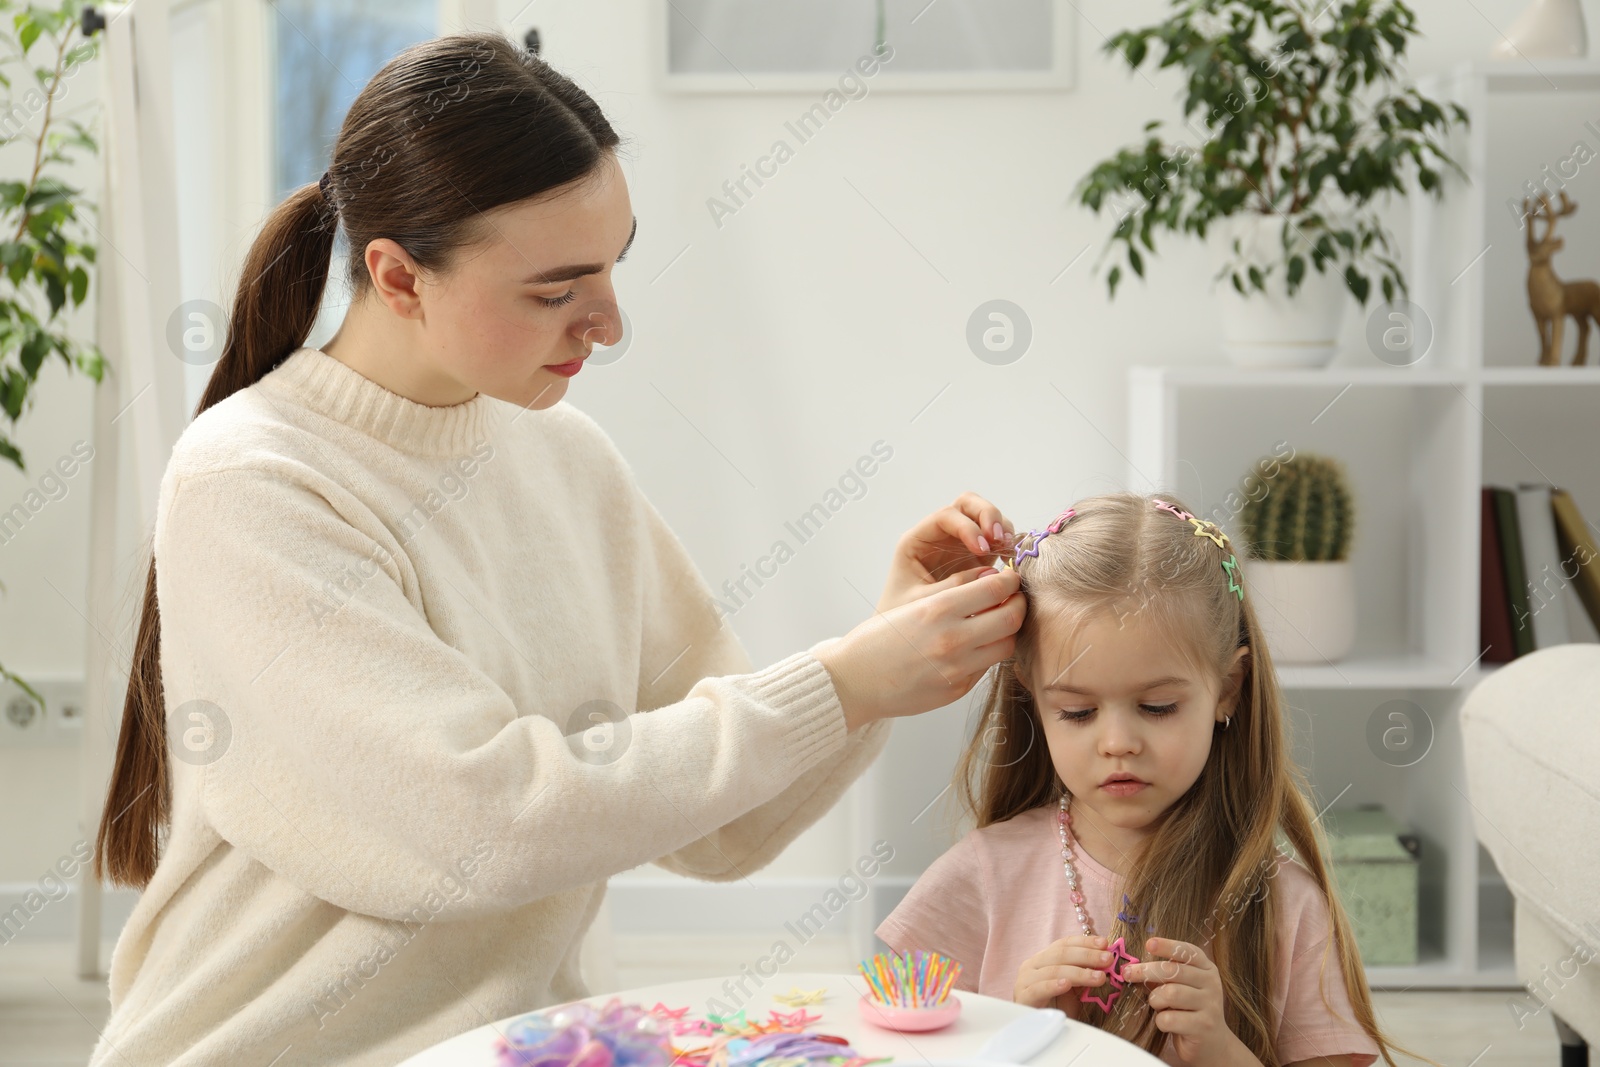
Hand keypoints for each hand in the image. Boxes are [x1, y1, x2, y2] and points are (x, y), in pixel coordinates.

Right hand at [816, 568, 1025, 730]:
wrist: (854, 681)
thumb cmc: (878, 639)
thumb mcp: (912, 604)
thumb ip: (954, 592)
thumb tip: (992, 578)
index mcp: (938, 609)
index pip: (997, 589)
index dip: (1010, 581)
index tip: (1010, 578)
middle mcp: (952, 639)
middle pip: (1011, 618)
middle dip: (1018, 605)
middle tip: (1013, 600)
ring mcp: (958, 669)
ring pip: (1006, 645)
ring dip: (1007, 632)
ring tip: (996, 623)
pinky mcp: (958, 689)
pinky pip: (987, 666)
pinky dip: (988, 653)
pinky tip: (975, 646)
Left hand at [876, 493, 1017, 613]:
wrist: (904, 636)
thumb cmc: (903, 617)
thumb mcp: (921, 603)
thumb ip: (953, 588)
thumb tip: (990, 577)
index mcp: (918, 540)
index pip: (946, 516)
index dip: (967, 527)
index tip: (981, 549)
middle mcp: (940, 536)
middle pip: (968, 505)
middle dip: (987, 515)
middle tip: (998, 539)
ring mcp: (959, 544)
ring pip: (986, 518)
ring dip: (1002, 529)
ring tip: (1009, 551)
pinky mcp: (976, 558)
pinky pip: (996, 540)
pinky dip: (1007, 545)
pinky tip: (1012, 561)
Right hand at [1012, 934, 1115, 1019]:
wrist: (1038, 1031)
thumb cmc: (1058, 1008)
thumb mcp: (1075, 988)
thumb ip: (1086, 973)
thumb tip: (1107, 960)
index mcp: (1045, 958)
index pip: (1065, 944)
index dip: (1085, 942)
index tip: (1105, 943)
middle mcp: (1033, 964)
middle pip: (1061, 954)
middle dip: (1087, 955)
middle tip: (1108, 959)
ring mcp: (1026, 979)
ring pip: (1054, 970)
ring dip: (1079, 972)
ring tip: (1099, 977)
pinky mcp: (1023, 996)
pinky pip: (1039, 988)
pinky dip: (1053, 985)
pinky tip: (1067, 984)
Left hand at [1124, 937, 1244, 1064]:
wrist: (1211, 1042)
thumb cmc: (1188, 1009)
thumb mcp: (1181, 986)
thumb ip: (1166, 974)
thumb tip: (1133, 966)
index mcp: (1206, 969)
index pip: (1187, 951)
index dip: (1167, 946)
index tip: (1148, 944)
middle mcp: (1211, 984)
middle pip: (1172, 971)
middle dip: (1145, 971)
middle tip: (1127, 973)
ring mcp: (1210, 1005)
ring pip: (1170, 994)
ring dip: (1155, 999)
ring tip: (1156, 1004)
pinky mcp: (1203, 1026)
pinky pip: (1170, 1018)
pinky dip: (1160, 1021)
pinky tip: (1165, 1023)